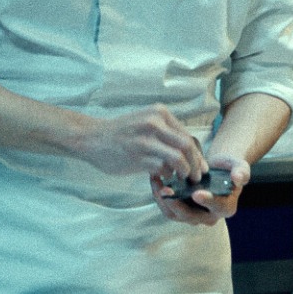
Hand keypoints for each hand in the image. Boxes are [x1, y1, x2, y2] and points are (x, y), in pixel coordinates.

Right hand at [73, 104, 205, 180]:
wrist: (92, 138)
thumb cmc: (121, 133)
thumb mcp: (145, 122)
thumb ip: (166, 133)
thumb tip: (191, 153)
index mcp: (159, 113)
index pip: (187, 135)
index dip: (197, 153)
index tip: (200, 166)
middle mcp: (155, 123)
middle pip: (187, 146)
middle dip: (196, 164)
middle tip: (197, 176)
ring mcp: (146, 140)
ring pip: (178, 158)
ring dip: (185, 172)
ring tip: (184, 180)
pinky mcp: (138, 156)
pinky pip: (163, 169)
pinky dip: (168, 176)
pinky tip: (165, 180)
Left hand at [153, 155, 248, 226]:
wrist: (217, 170)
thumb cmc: (229, 168)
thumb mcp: (239, 166)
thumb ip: (241, 171)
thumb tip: (239, 178)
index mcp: (226, 207)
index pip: (217, 207)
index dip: (208, 201)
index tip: (197, 193)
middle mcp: (210, 216)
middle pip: (191, 216)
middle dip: (177, 204)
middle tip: (166, 190)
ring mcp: (194, 216)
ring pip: (176, 215)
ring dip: (164, 201)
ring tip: (156, 184)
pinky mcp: (181, 211)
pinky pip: (168, 209)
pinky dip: (160, 197)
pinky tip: (155, 181)